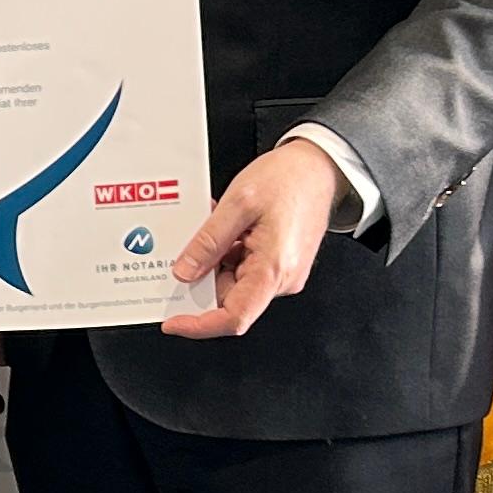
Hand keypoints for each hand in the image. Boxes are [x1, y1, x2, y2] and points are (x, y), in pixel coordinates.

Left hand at [161, 139, 343, 337]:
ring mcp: (283, 274)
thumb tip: (184, 272)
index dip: (198, 325)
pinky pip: (244, 271)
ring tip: (219, 226)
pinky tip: (229, 230)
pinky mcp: (280, 266)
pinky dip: (229, 254)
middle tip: (191, 246)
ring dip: (216, 261)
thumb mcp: (238, 203)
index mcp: (274, 268)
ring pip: (234, 284)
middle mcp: (283, 279)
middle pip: (229, 299)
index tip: (173, 322)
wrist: (319, 167)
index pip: (234, 317)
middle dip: (203, 277)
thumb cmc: (289, 179)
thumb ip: (208, 242)